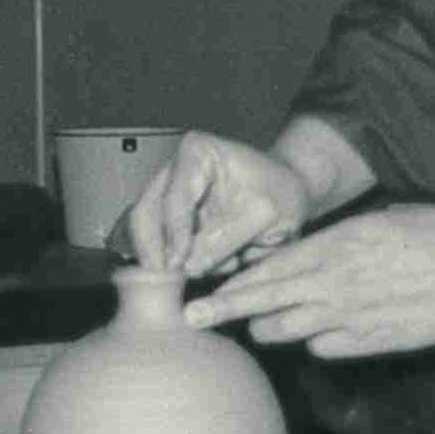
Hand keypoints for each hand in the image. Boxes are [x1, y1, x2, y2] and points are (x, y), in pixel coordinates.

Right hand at [114, 131, 312, 275]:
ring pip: (148, 235)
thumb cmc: (282, 193)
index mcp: (197, 152)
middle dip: (156, 251)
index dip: (175, 235)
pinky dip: (179, 263)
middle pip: (145, 215)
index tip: (179, 265)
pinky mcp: (170, 221)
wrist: (289, 196)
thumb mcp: (265, 216)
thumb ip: (226, 238)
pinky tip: (209, 265)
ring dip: (169, 259)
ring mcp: (168, 195)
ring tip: (206, 270)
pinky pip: (161, 247)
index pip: (175, 198)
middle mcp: (174, 169)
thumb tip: (188, 266)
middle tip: (168, 281)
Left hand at [184, 204, 434, 357]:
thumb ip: (337, 239)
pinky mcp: (373, 342)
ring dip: (268, 330)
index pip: (268, 267)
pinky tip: (317, 336)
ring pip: (289, 330)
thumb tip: (307, 253)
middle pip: (265, 302)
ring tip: (255, 329)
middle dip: (227, 311)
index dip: (234, 282)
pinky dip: (316, 343)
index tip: (204, 291)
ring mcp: (352, 315)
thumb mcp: (378, 219)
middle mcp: (335, 282)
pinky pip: (327, 348)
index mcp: (334, 245)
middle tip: (194, 321)